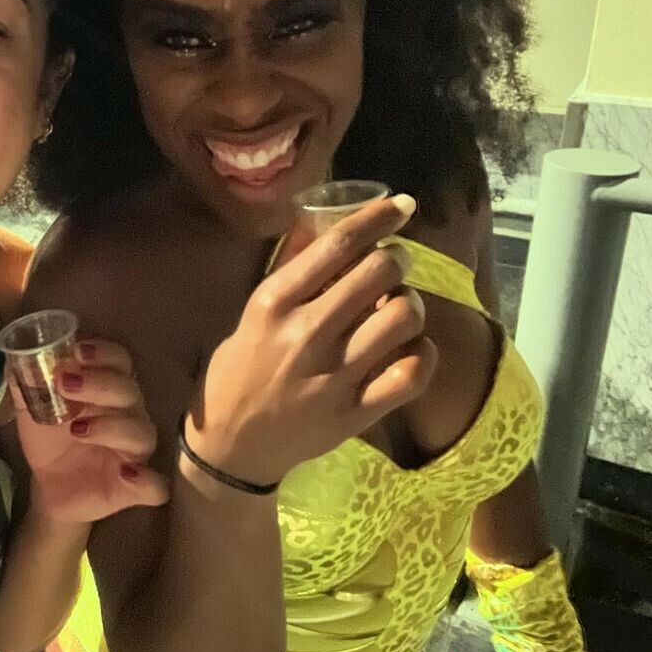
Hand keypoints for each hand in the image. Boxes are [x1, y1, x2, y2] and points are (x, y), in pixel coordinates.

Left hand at [12, 339, 168, 523]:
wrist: (47, 488)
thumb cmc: (50, 440)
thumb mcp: (31, 408)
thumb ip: (26, 381)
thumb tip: (14, 357)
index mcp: (108, 390)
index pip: (120, 362)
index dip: (104, 353)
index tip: (76, 352)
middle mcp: (129, 415)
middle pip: (130, 391)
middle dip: (100, 384)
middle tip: (66, 384)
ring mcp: (135, 452)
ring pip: (143, 433)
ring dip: (112, 426)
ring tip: (78, 429)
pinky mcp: (136, 487)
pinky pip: (155, 485)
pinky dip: (146, 479)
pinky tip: (126, 474)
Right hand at [187, 195, 436, 485]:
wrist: (230, 446)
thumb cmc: (239, 368)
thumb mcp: (252, 310)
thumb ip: (288, 266)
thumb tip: (319, 216)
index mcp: (274, 302)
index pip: (338, 245)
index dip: (379, 217)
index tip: (402, 206)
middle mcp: (306, 334)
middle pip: (379, 272)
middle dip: (397, 259)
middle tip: (393, 265)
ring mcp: (334, 376)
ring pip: (402, 317)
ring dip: (408, 303)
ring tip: (396, 307)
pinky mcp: (355, 414)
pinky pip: (412, 373)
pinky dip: (421, 353)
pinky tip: (409, 348)